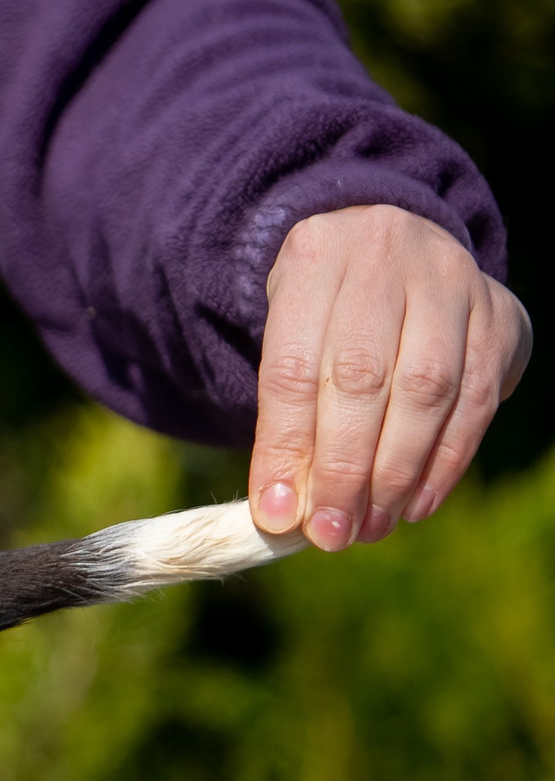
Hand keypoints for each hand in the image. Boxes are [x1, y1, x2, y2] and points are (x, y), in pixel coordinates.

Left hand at [249, 205, 531, 549]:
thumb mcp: (286, 341)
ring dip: (398, 472)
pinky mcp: (500, 313)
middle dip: (346, 469)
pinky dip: (446, 460)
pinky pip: (477, 398)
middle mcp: (386, 258)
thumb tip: (284, 513)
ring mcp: (452, 280)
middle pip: (363, 378)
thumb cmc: (320, 313)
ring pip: (428, 389)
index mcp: (315, 258)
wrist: (385, 248)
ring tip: (372, 525)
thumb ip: (283, 419)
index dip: (286, 449)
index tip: (279, 515)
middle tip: (332, 533)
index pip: (294, 369)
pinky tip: (416, 502)